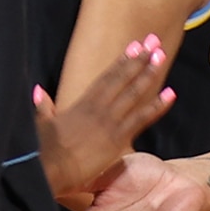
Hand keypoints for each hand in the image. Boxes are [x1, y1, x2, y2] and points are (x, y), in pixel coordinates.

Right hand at [33, 35, 174, 204]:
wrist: (47, 169)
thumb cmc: (41, 152)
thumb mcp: (41, 125)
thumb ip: (43, 107)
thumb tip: (38, 91)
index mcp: (82, 105)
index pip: (106, 78)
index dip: (122, 62)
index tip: (134, 46)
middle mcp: (98, 109)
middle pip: (122, 78)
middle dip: (139, 59)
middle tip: (153, 41)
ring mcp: (109, 122)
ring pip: (134, 92)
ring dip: (149, 73)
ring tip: (161, 55)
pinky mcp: (117, 138)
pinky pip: (142, 118)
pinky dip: (157, 105)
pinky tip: (171, 93)